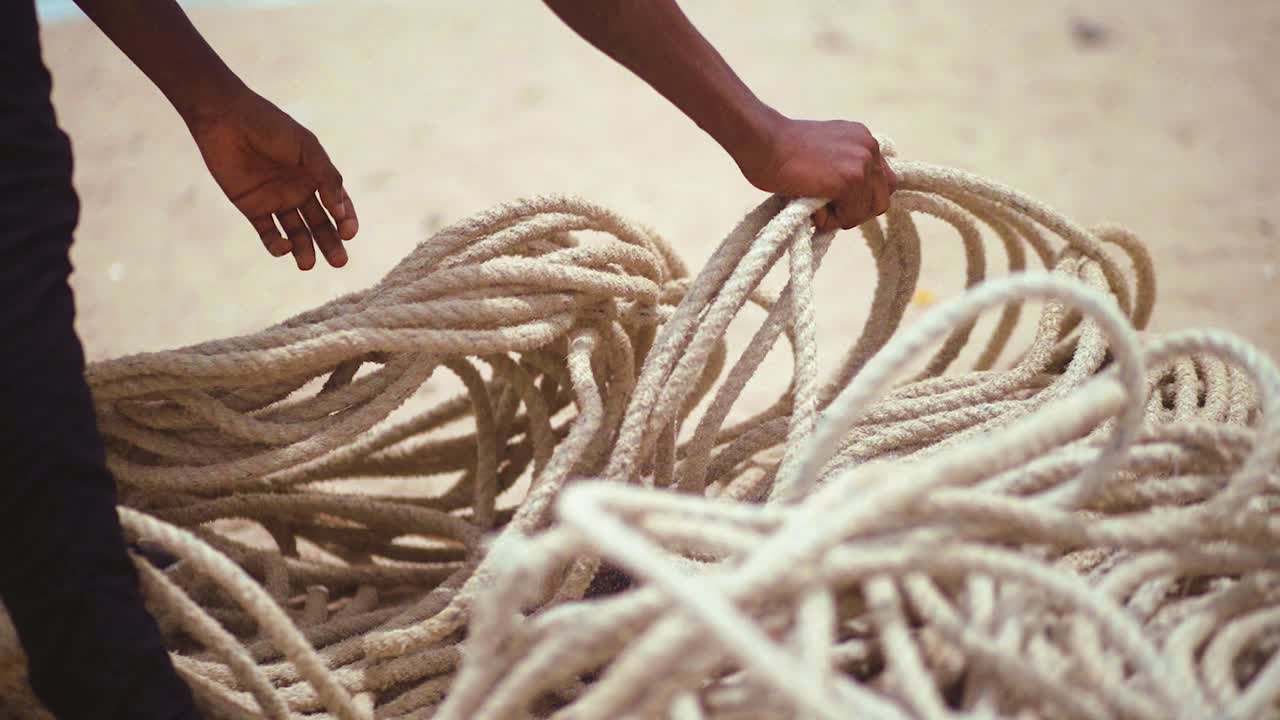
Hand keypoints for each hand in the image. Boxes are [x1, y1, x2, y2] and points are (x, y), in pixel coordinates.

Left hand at [186, 90, 357, 269]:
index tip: (348, 233)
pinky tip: (282, 248)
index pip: (339, 205)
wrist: (226, 119)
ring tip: (306, 264)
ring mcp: (276, 201)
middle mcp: (300, 191)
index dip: (346, 220)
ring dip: (304, 250)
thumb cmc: (270, 127)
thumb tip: (340, 211)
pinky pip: (268, 232)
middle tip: (339, 262)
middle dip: (330, 244)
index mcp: (316, 176)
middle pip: (320, 224)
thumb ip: (326, 177)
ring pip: (296, 233)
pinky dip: (276, 244)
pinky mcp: (253, 208)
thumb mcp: (307, 148)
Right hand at [733, 117, 896, 233]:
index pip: (883, 180)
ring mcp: (861, 164)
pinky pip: (849, 216)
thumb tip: (850, 200)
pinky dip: (828, 220)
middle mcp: (869, 148)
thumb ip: (842, 168)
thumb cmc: (779, 150)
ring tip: (815, 207)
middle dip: (856, 211)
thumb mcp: (824, 152)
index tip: (843, 203)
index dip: (864, 198)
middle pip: (882, 198)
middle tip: (828, 210)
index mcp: (863, 139)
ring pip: (865, 211)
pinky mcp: (849, 180)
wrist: (762, 142)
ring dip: (841, 216)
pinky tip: (809, 206)